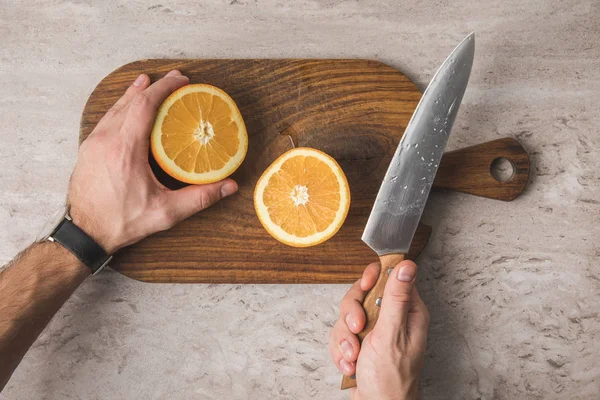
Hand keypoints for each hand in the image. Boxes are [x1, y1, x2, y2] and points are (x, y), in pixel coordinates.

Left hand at [68, 70, 237, 253]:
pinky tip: (128, 107)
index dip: (164, 89)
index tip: (181, 80)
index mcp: (125, 151)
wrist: (85, 234)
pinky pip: (107, 119)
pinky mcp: (88, 149)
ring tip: (149, 82)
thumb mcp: (165, 213)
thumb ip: (199, 198)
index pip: (144, 106)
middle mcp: (106, 140)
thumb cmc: (121, 222)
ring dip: (135, 94)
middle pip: (130, 101)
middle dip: (153, 87)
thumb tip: (228, 187)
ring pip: (116, 108)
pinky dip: (122, 107)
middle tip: (174, 79)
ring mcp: (93, 143)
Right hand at [329, 261, 429, 399]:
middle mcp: (392, 318)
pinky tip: (350, 364)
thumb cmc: (390, 379)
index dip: (373, 278)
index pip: (389, 277)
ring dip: (345, 338)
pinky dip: (341, 350)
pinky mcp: (360, 342)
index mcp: (408, 312)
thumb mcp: (391, 334)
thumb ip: (396, 298)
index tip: (366, 285)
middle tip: (357, 329)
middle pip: (362, 294)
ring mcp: (375, 330)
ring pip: (347, 315)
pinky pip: (341, 333)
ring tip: (354, 355)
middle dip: (352, 314)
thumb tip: (406, 266)